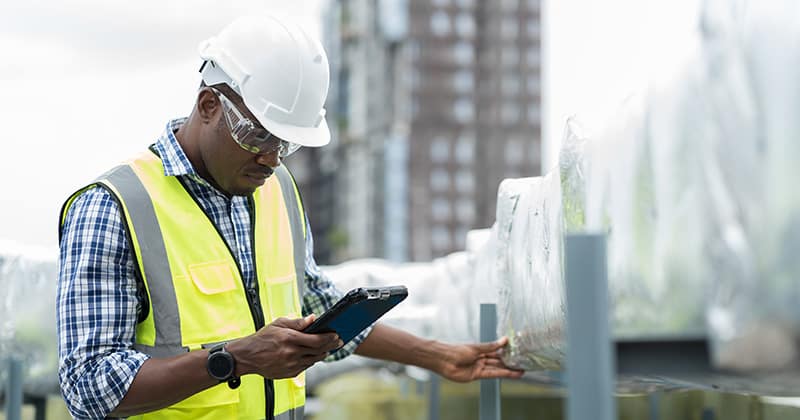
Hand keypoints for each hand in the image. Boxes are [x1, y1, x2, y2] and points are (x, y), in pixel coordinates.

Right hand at [226, 315, 342, 379]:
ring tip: (327, 347)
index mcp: (290, 339)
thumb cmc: (262, 338)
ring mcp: (291, 365)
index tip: (336, 335)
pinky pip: (306, 366)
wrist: (248, 356)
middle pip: (319, 350)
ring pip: (314, 360)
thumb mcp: (279, 324)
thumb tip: (313, 318)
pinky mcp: (290, 374)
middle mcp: (291, 353)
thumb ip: (297, 322)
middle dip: (331, 345)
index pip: (317, 340)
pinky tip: (313, 355)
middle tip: (338, 341)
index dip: (329, 338)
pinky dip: (312, 360)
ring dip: (323, 353)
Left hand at [435, 336, 523, 382]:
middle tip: (523, 362)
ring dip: (508, 369)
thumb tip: (505, 340)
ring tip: (521, 370)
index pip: (496, 350)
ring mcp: (479, 367)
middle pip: (498, 360)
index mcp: (480, 349)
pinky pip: (491, 374)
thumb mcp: (476, 347)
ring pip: (496, 368)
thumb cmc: (456, 350)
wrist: (443, 360)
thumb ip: (491, 346)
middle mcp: (480, 358)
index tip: (518, 351)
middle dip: (509, 362)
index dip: (506, 351)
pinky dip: (501, 374)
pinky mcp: (476, 375)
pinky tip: (510, 373)